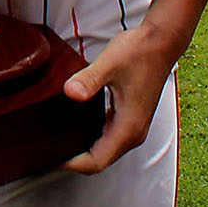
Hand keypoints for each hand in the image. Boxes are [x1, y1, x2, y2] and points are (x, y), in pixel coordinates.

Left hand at [61, 20, 180, 172]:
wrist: (160, 42)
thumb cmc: (139, 52)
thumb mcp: (109, 64)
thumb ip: (89, 79)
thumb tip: (71, 93)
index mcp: (128, 127)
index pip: (97, 162)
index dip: (72, 164)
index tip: (49, 157)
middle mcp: (133, 133)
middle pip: (100, 161)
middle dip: (74, 161)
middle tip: (46, 151)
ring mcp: (133, 127)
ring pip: (105, 151)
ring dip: (82, 151)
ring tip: (56, 143)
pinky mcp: (131, 118)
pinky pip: (108, 138)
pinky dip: (91, 139)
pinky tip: (74, 128)